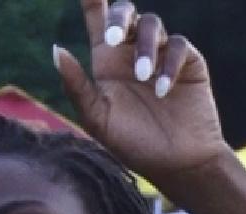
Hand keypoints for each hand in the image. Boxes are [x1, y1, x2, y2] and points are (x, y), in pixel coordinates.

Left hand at [53, 1, 229, 197]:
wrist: (179, 165)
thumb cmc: (135, 145)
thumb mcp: (98, 119)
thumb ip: (76, 86)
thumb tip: (56, 49)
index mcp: (107, 62)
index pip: (97, 21)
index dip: (92, 1)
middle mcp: (133, 53)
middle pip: (125, 13)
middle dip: (119, 18)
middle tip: (114, 40)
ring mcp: (162, 56)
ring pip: (153, 26)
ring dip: (146, 48)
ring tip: (143, 78)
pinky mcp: (189, 64)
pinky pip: (178, 46)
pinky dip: (169, 64)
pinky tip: (161, 91)